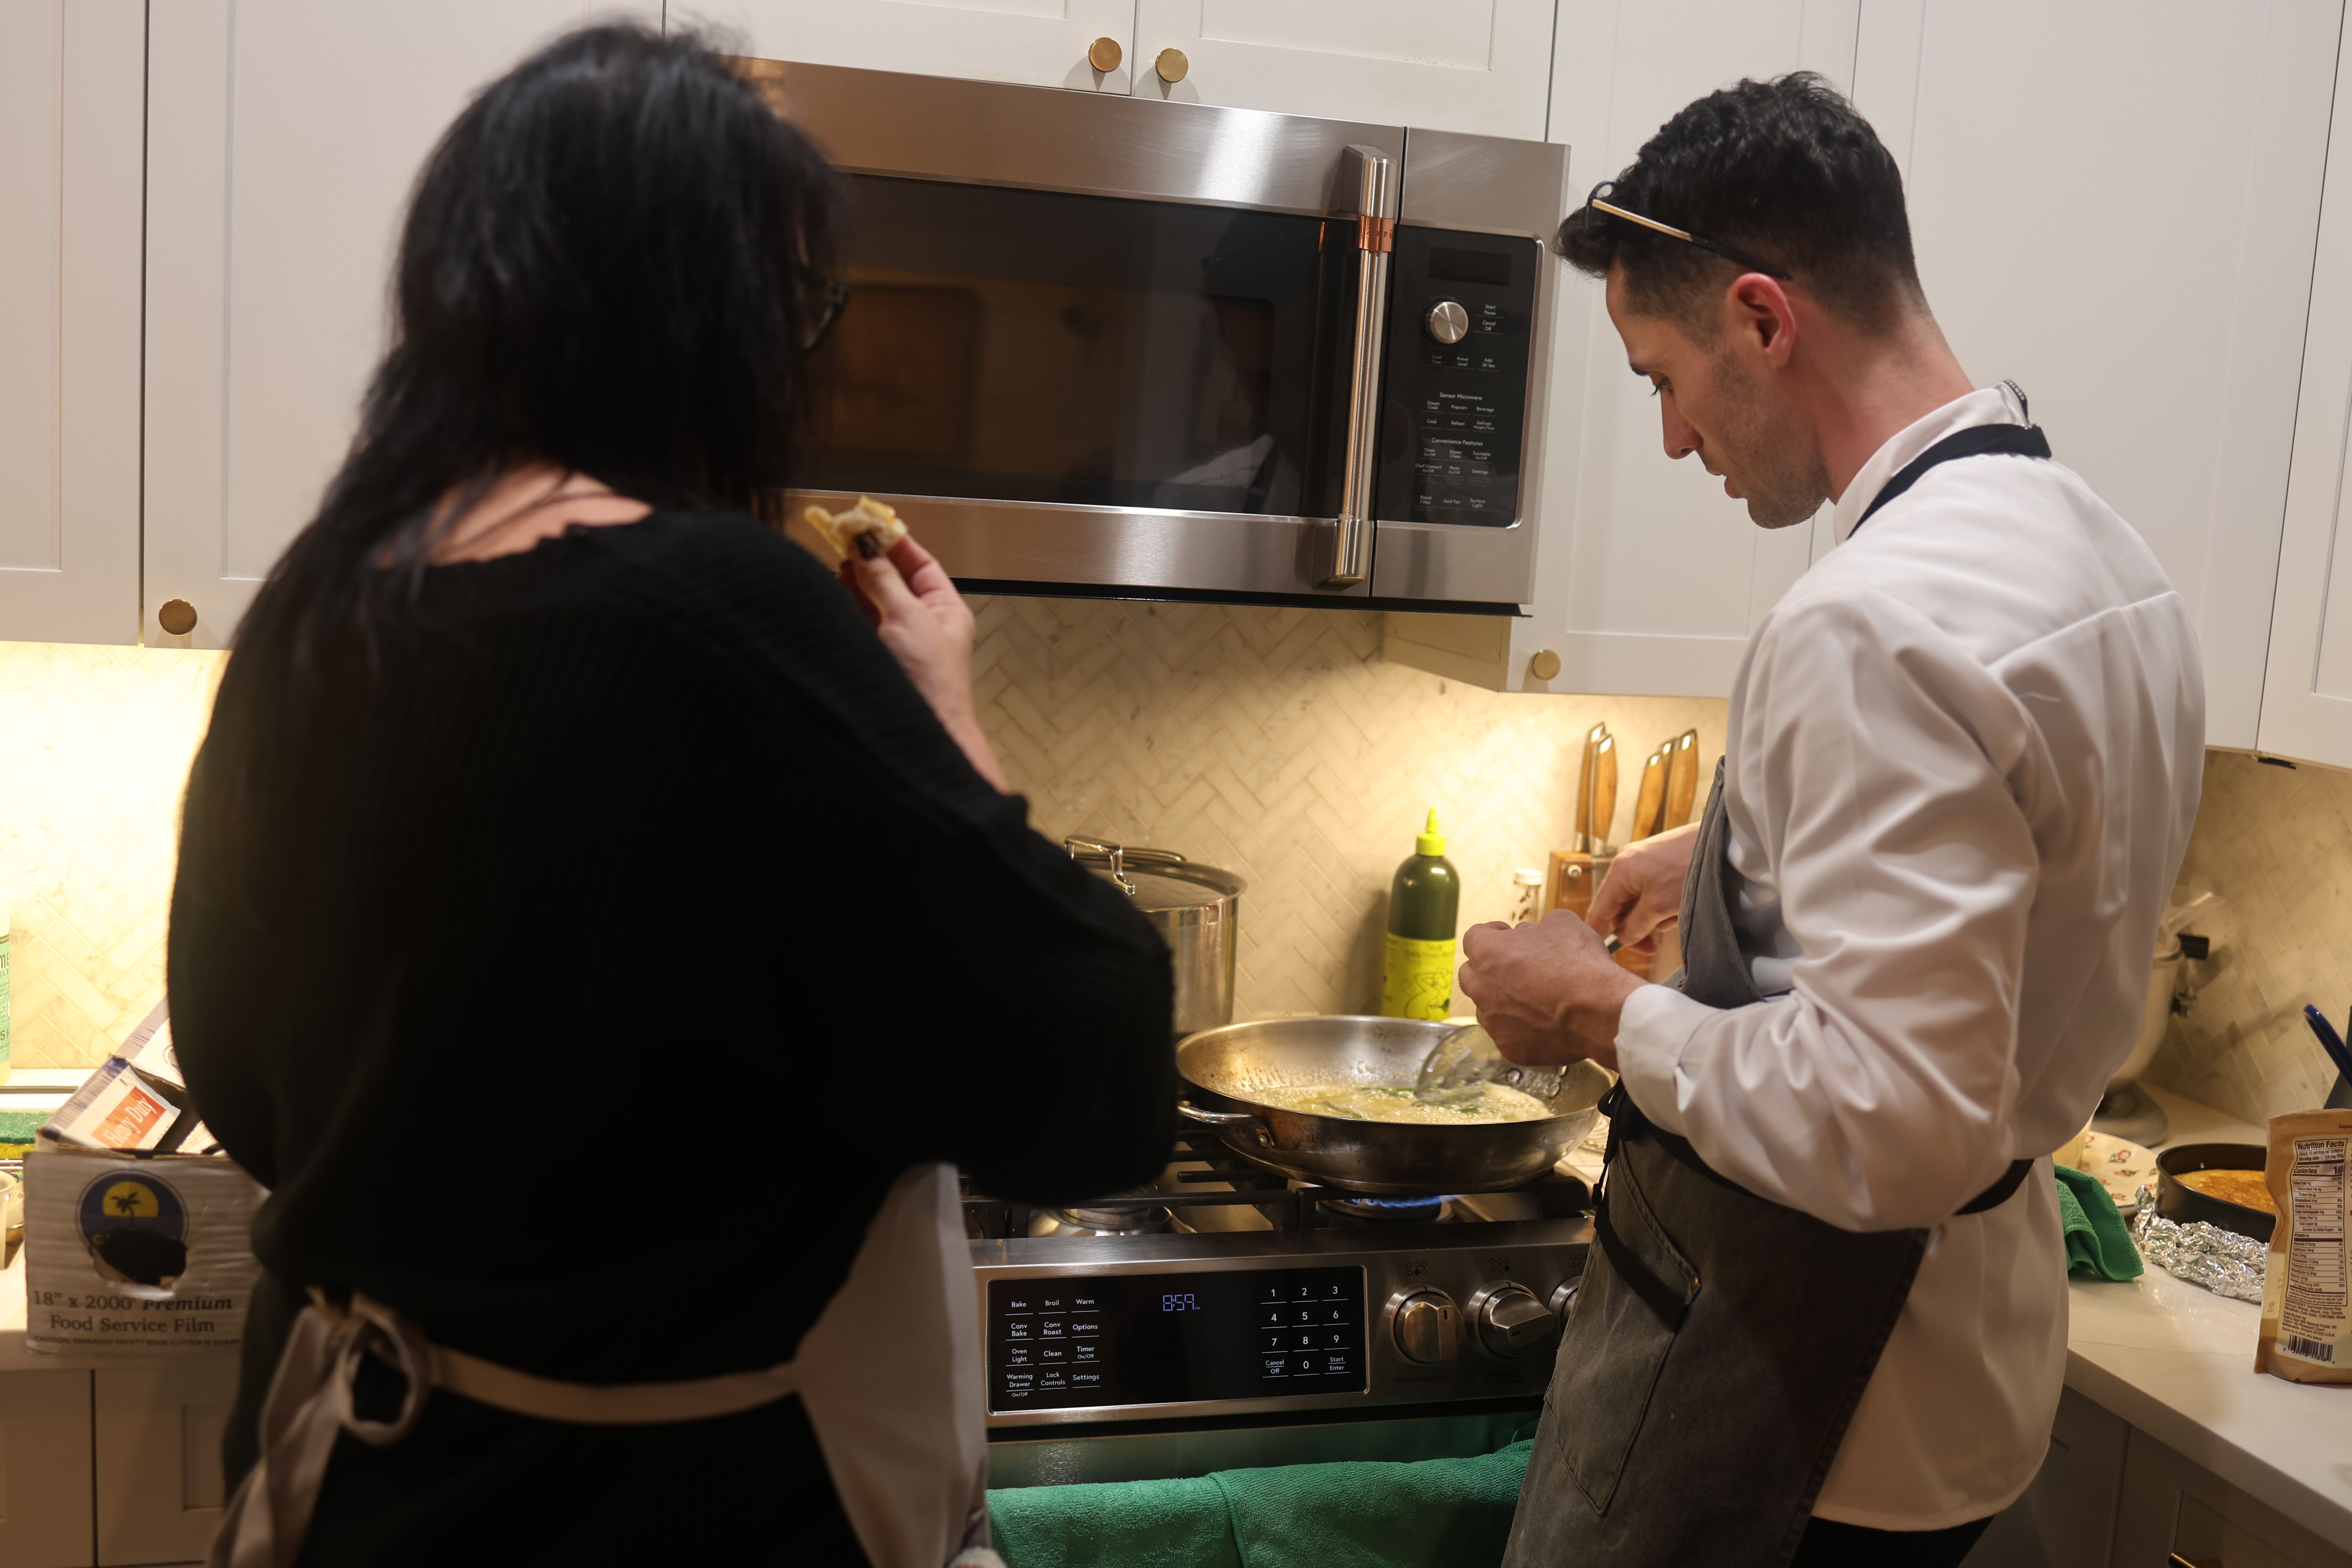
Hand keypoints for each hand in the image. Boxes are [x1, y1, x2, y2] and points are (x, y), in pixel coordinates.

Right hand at [841, 535, 1009, 791]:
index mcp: (945, 610)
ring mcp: (898, 641)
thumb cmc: (931, 684)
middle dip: (868, 558)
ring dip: (854, 580)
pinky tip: (833, 589)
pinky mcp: (877, 657)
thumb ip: (883, 581)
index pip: (920, 563)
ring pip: (873, 600)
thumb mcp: (908, 618)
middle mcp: (923, 623)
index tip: (868, 524)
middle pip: (893, 579)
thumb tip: (867, 550)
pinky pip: (860, 622)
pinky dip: (847, 604)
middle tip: (843, 537)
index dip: (894, 541)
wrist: (921, 737)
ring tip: (835, 558)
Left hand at [1458, 911, 1644, 1071]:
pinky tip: (1542, 1021)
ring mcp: (1494, 1023)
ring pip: (1486, 1007)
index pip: (1474, 938)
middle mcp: (1482, 989)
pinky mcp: (1510, 1048)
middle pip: (1471, 974)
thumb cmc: (1580, 964)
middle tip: (1514, 965)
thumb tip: (1535, 936)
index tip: (1505, 934)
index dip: (1491, 934)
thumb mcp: (1562, 923)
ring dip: (1501, 999)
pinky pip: (1508, 1034)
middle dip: (1488, 967)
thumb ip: (1538, 928)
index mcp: (1488, 953)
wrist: (1600, 1011)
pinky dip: (1520, 1028)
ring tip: (1530, 996)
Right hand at [1587, 821, 1699, 951]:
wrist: (1724, 843)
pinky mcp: (1663, 863)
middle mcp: (1628, 864)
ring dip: (1655, 916)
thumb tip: (1623, 938)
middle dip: (1637, 927)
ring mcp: (1646, 862)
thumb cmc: (1689, 871)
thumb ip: (1635, 926)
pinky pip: (1655, 892)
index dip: (1599, 933)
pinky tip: (1682, 905)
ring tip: (1676, 916)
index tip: (1604, 954)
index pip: (1599, 909)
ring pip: (1640, 902)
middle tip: (1653, 947)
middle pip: (1621, 908)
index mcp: (1620, 871)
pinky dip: (1665, 904)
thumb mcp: (1658, 907)